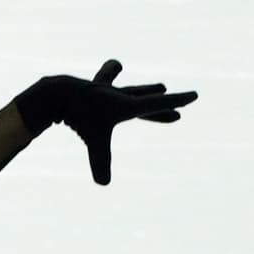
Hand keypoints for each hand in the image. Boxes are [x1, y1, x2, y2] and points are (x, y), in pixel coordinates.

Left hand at [15, 59, 198, 184]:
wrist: (58, 92)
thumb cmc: (79, 115)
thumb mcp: (93, 140)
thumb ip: (100, 160)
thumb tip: (103, 183)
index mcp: (126, 106)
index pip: (155, 105)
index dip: (176, 101)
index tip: (195, 95)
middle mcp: (119, 96)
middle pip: (145, 101)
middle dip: (161, 107)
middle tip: (177, 111)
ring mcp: (106, 90)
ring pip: (129, 88)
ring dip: (144, 89)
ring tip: (159, 87)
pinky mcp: (92, 87)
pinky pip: (106, 82)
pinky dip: (112, 77)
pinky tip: (115, 70)